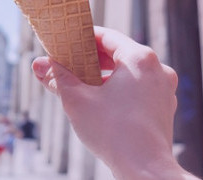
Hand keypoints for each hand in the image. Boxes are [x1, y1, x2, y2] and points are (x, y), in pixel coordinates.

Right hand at [32, 27, 196, 179]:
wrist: (145, 171)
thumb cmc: (113, 133)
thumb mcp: (77, 100)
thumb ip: (57, 78)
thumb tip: (38, 64)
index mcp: (140, 58)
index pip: (106, 36)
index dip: (82, 38)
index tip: (64, 43)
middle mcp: (157, 69)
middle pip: (117, 55)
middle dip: (89, 61)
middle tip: (66, 65)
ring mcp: (164, 89)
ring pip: (127, 73)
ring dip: (103, 77)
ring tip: (80, 86)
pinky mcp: (163, 108)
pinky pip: (137, 89)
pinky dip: (118, 91)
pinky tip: (99, 102)